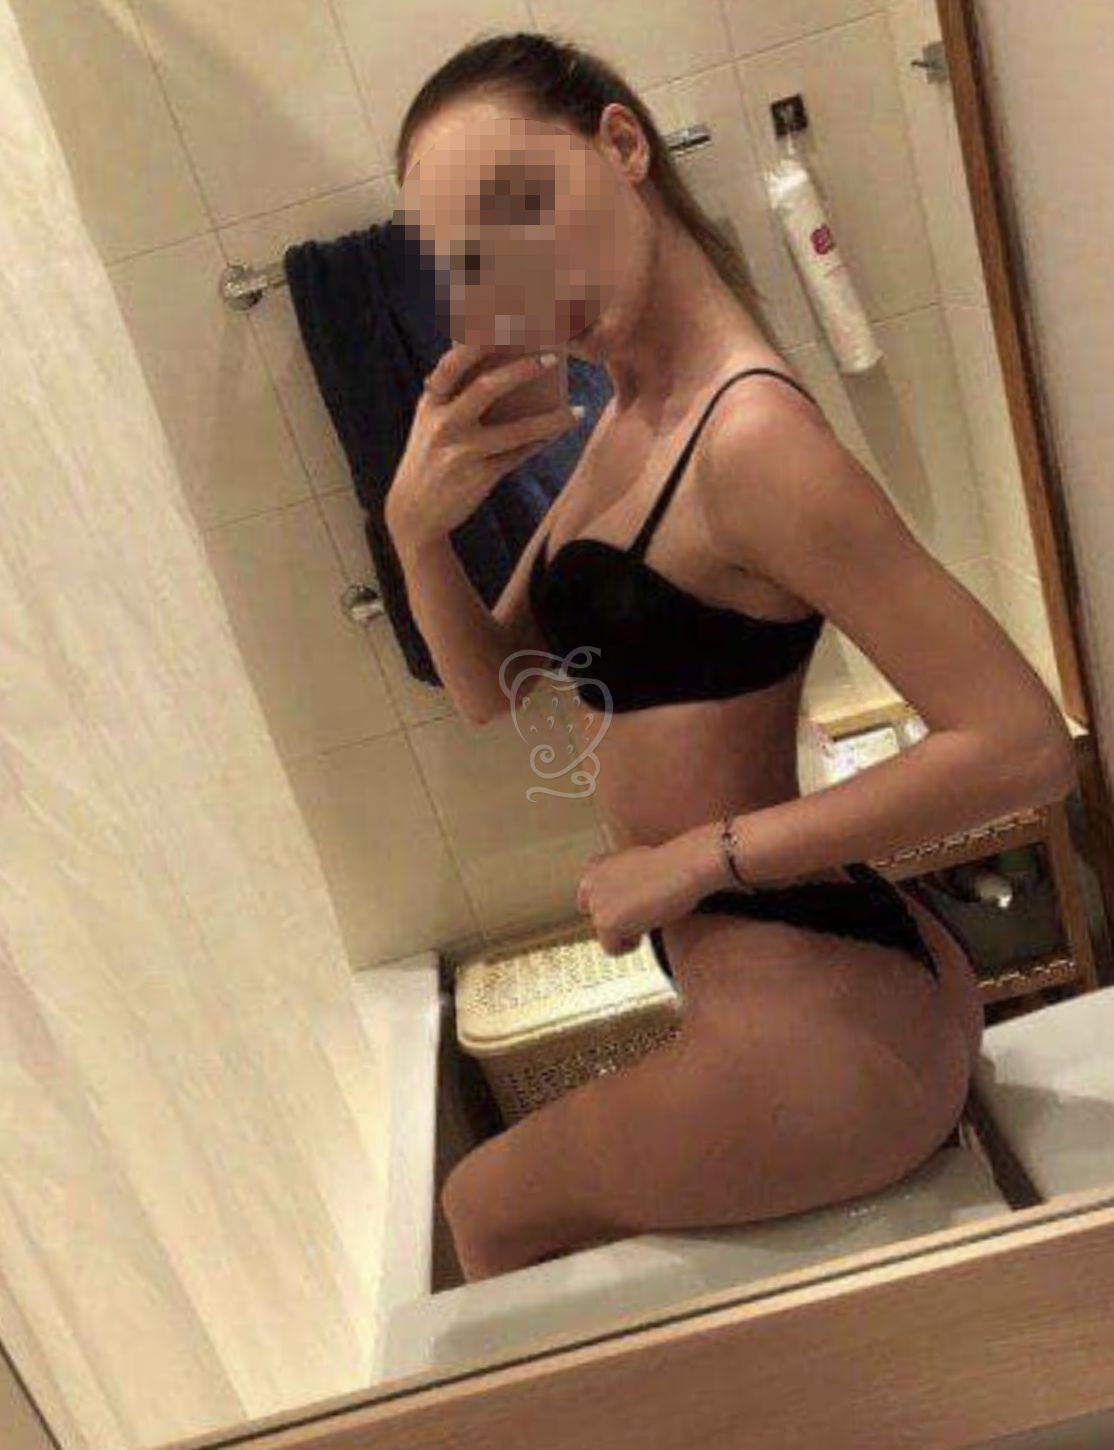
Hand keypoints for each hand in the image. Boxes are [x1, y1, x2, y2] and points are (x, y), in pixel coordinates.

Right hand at [385, 342, 580, 551]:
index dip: (480, 339)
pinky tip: (561, 431)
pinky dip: (541, 442)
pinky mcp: (477, 477)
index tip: (507, 320)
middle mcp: (443, 424)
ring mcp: (460, 452)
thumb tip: (503, 365)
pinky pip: (518, 456)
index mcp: (431, 402)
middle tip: (554, 357)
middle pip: (486, 388)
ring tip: (575, 410)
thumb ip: (456, 394)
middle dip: (522, 370)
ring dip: (549, 419)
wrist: (413, 513)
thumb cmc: (431, 457)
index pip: (454, 362)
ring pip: (513, 430)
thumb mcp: (432, 422)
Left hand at [576, 833, 721, 954]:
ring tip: (649, 919)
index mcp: (596, 866)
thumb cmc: (671, 866)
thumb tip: (622, 902)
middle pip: (597, 919)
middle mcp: (590, 883)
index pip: (588, 899)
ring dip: (626, 933)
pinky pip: (611, 948)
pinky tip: (646, 930)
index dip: (610, 908)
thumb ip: (620, 881)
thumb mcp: (638, 865)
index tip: (628, 914)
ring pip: (604, 935)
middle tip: (641, 919)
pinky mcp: (604, 922)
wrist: (682, 868)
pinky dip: (629, 945)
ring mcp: (595, 903)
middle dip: (617, 922)